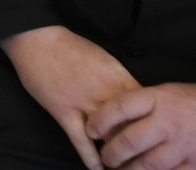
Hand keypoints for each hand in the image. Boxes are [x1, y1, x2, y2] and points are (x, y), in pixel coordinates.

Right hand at [1, 26, 143, 169]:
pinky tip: (98, 168)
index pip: (145, 107)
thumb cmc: (71, 48)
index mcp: (118, 76)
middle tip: (146, 159)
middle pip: (131, 124)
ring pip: (109, 135)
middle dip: (140, 144)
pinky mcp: (63, 111)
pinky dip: (90, 156)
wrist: (38, 39)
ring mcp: (83, 102)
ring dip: (118, 153)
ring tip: (124, 167)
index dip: (153, 125)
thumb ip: (120, 81)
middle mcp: (105, 92)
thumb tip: (134, 101)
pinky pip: (80, 140)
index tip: (157, 139)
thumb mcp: (104, 59)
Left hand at [89, 84, 195, 169]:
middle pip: (128, 142)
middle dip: (110, 154)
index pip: (120, 106)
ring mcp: (184, 148)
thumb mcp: (171, 92)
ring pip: (145, 166)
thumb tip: (113, 118)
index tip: (90, 128)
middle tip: (106, 157)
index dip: (100, 120)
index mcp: (161, 99)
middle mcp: (170, 124)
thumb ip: (145, 105)